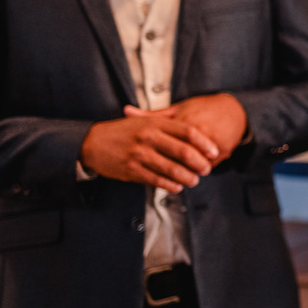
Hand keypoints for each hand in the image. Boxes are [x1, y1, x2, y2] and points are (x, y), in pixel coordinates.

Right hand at [79, 113, 218, 191]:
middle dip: (200, 163)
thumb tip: (195, 131)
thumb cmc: (123, 132)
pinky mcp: (132, 170)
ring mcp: (140, 154)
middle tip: (207, 169)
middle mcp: (148, 137)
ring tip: (194, 180)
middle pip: (183, 151)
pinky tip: (178, 186)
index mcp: (154, 123)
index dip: (204, 143)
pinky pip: (157, 180)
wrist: (93, 143)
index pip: (187, 132)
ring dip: (188, 177)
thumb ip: (167, 123)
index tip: (214, 151)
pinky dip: (171, 185)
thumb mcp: (144, 121)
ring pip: (172, 169)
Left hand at [125, 93, 248, 166]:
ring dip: (187, 173)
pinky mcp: (224, 150)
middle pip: (180, 155)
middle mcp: (199, 129)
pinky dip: (200, 170)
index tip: (147, 161)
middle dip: (171, 168)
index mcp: (184, 119)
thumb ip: (151, 114)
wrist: (234, 110)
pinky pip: (209, 165)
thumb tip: (126, 111)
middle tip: (159, 175)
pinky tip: (194, 174)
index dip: (156, 154)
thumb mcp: (178, 108)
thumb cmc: (204, 108)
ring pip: (195, 163)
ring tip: (178, 178)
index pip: (166, 140)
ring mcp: (212, 141)